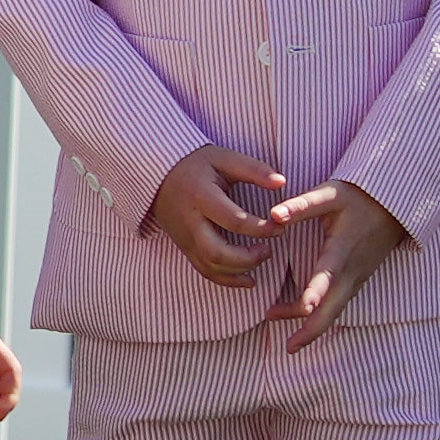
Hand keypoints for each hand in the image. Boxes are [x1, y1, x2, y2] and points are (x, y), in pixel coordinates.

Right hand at [145, 143, 286, 287]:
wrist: (158, 175)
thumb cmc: (196, 165)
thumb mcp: (223, 158)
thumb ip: (253, 169)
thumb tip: (282, 182)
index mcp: (201, 197)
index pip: (234, 221)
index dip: (261, 228)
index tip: (279, 226)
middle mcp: (190, 222)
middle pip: (218, 252)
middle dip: (249, 257)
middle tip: (269, 248)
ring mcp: (185, 238)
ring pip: (211, 266)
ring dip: (241, 270)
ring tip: (261, 256)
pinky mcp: (185, 247)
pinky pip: (204, 270)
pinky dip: (228, 280)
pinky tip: (249, 279)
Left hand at [261, 176, 411, 349]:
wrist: (395, 203)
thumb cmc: (360, 197)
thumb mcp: (331, 195)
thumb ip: (302, 206)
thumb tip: (273, 215)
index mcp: (342, 250)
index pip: (328, 277)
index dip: (316, 293)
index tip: (304, 309)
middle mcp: (352, 270)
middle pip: (334, 309)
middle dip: (312, 330)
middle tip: (288, 347)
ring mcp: (357, 277)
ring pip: (335, 308)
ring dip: (310, 322)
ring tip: (274, 316)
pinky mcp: (357, 278)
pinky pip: (339, 302)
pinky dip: (321, 313)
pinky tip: (300, 312)